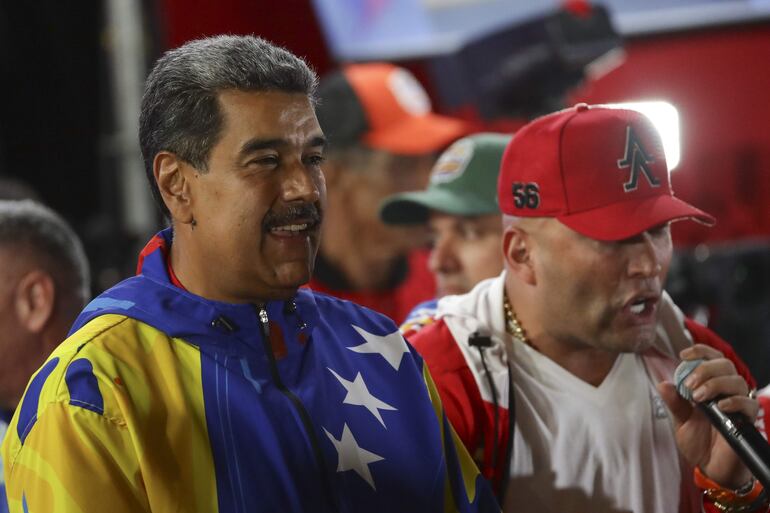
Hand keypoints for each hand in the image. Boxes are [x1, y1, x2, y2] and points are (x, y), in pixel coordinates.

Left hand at [657, 344, 758, 488]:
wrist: (710, 467)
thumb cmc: (697, 442)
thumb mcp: (680, 421)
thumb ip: (674, 402)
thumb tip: (662, 384)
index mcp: (710, 386)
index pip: (712, 359)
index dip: (701, 352)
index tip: (683, 354)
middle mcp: (726, 391)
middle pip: (725, 364)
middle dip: (704, 369)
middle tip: (689, 385)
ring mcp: (738, 404)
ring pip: (737, 380)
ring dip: (715, 384)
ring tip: (698, 397)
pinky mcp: (748, 420)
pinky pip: (748, 403)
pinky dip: (734, 401)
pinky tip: (720, 406)